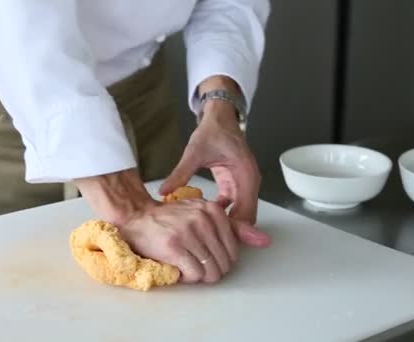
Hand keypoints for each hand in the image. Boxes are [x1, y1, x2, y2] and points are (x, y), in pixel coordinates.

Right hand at [73, 169, 243, 282]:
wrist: (138, 218)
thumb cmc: (173, 219)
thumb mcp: (204, 216)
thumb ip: (235, 228)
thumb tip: (265, 241)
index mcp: (213, 210)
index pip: (233, 250)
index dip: (221, 260)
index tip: (205, 254)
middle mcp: (202, 219)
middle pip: (223, 263)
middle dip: (212, 270)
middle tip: (196, 263)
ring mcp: (188, 232)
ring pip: (210, 272)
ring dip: (200, 276)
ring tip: (188, 266)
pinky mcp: (174, 246)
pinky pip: (194, 275)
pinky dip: (188, 278)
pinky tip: (180, 269)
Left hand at [160, 100, 270, 247]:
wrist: (220, 118)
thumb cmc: (212, 132)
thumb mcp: (195, 152)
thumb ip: (181, 173)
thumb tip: (164, 191)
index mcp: (245, 175)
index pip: (245, 212)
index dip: (232, 229)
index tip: (214, 239)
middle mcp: (249, 182)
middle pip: (246, 217)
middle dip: (230, 231)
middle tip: (207, 243)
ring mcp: (244, 184)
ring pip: (241, 213)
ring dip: (227, 224)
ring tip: (205, 236)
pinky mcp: (236, 184)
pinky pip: (233, 205)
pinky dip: (223, 214)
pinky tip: (204, 219)